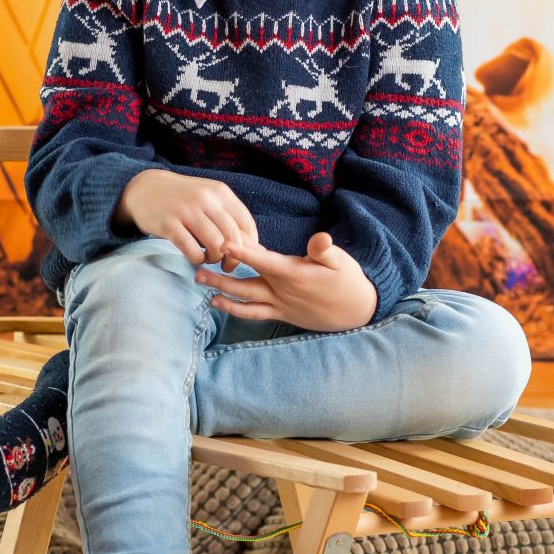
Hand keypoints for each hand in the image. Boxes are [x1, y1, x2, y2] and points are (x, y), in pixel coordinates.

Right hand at [118, 168, 258, 267]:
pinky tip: (195, 258)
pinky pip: (192, 250)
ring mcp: (187, 211)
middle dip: (234, 258)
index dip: (250, 245)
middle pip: (233, 237)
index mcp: (220, 192)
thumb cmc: (183, 197)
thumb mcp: (208, 196)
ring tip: (209, 259)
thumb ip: (229, 215)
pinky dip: (197, 260)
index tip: (246, 256)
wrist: (146, 188)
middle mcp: (206, 199)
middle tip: (228, 266)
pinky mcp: (169, 224)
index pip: (246, 223)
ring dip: (216, 259)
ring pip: (215, 245)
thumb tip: (255, 245)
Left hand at [196, 233, 376, 331]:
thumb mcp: (341, 261)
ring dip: (223, 294)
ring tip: (203, 289)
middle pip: (246, 284)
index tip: (224, 244)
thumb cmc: (347, 281)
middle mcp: (283, 291)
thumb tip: (319, 238)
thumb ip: (325, 250)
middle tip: (198, 272)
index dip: (244, 253)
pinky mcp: (282, 315)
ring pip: (246, 301)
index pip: (264, 261)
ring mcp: (281, 305)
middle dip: (221, 277)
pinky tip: (219, 304)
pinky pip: (254, 314)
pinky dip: (236, 310)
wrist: (356, 311)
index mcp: (294, 273)